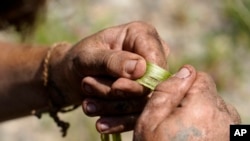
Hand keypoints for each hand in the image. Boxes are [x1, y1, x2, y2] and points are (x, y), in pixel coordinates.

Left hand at [49, 21, 168, 131]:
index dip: (142, 79)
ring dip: (113, 106)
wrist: (71, 76)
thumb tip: (141, 69)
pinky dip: (118, 122)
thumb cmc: (80, 59)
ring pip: (143, 103)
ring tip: (87, 104)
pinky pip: (139, 115)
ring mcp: (149, 78)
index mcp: (142, 35)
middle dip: (118, 93)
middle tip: (88, 87)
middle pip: (150, 84)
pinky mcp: (143, 97)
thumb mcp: (88, 56)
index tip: (116, 86)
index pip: (156, 60)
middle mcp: (151, 56)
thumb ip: (112, 61)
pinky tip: (101, 124)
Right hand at [133, 65, 240, 140]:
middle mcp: (225, 116)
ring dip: (199, 115)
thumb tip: (185, 70)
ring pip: (214, 108)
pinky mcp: (232, 139)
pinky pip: (219, 124)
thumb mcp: (150, 121)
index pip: (200, 77)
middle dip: (191, 101)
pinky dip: (207, 127)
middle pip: (208, 93)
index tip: (171, 101)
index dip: (182, 86)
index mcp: (204, 105)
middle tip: (173, 122)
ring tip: (183, 135)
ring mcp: (232, 131)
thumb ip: (167, 91)